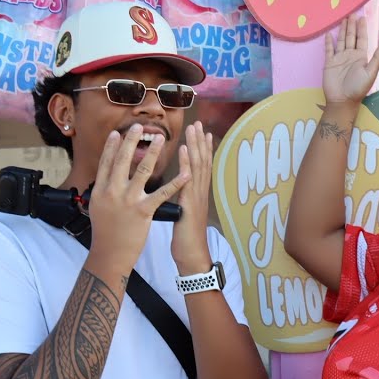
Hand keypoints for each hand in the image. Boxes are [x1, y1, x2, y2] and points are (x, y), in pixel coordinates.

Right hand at [88, 124, 189, 267]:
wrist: (109, 254)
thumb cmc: (105, 232)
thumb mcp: (97, 207)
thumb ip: (103, 190)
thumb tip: (105, 176)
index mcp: (101, 189)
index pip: (106, 162)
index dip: (112, 146)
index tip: (117, 133)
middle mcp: (112, 191)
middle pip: (122, 160)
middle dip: (130, 141)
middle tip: (139, 126)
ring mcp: (128, 200)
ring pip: (142, 170)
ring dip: (152, 152)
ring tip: (160, 138)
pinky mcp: (143, 211)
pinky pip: (162, 193)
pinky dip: (176, 182)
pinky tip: (186, 172)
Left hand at [171, 121, 213, 273]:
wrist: (192, 255)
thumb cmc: (186, 238)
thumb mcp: (184, 215)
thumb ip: (182, 200)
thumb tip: (177, 191)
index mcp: (197, 194)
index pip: (201, 166)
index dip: (202, 148)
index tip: (200, 132)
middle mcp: (200, 192)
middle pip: (202, 162)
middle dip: (200, 141)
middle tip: (198, 123)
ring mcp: (196, 197)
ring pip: (197, 166)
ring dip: (195, 145)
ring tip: (193, 128)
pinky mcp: (190, 204)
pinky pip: (188, 180)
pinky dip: (187, 163)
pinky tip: (184, 150)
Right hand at [322, 17, 378, 104]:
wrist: (342, 100)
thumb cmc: (358, 88)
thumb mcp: (370, 73)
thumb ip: (377, 58)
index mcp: (360, 57)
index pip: (361, 39)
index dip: (362, 29)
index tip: (362, 18)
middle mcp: (350, 55)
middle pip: (351, 37)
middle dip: (351, 25)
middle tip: (352, 13)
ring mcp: (339, 58)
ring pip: (341, 40)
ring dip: (342, 30)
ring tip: (343, 19)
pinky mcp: (329, 63)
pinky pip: (328, 49)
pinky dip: (329, 42)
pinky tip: (329, 34)